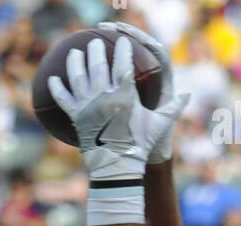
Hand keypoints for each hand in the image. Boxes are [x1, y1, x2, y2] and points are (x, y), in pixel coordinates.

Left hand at [47, 36, 178, 182]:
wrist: (118, 170)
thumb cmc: (140, 147)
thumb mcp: (159, 126)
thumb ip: (173, 108)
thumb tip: (188, 95)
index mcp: (125, 97)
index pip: (123, 64)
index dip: (123, 49)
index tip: (122, 40)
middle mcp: (105, 99)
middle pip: (98, 65)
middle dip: (96, 49)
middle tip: (95, 41)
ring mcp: (88, 108)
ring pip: (78, 77)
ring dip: (75, 62)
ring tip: (75, 52)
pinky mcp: (76, 119)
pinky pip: (64, 100)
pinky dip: (57, 89)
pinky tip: (53, 79)